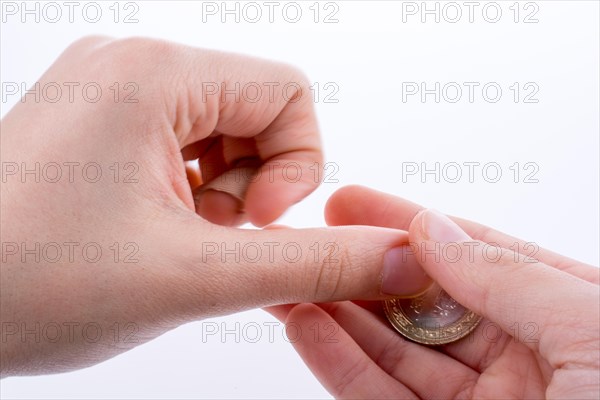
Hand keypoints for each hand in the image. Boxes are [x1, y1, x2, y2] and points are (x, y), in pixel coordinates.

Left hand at [0, 38, 422, 376]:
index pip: (290, 93)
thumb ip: (312, 264)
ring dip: (221, 195)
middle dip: (252, 185)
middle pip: (257, 110)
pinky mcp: (99, 120)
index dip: (296, 166)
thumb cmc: (34, 283)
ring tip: (171, 240)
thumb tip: (399, 258)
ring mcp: (110, 88)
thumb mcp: (196, 276)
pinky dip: (191, 192)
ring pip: (222, 132)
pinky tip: (152, 230)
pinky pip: (182, 144)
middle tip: (203, 238)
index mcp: (155, 70)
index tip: (251, 224)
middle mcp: (131, 61)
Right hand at [269, 186, 599, 398]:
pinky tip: (308, 328)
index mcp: (568, 318)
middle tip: (307, 240)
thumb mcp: (590, 328)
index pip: (473, 256)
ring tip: (292, 281)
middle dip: (362, 268)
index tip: (352, 202)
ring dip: (339, 314)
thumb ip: (506, 275)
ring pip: (395, 352)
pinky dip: (342, 365)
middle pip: (423, 302)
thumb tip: (432, 227)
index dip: (409, 224)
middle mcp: (524, 361)